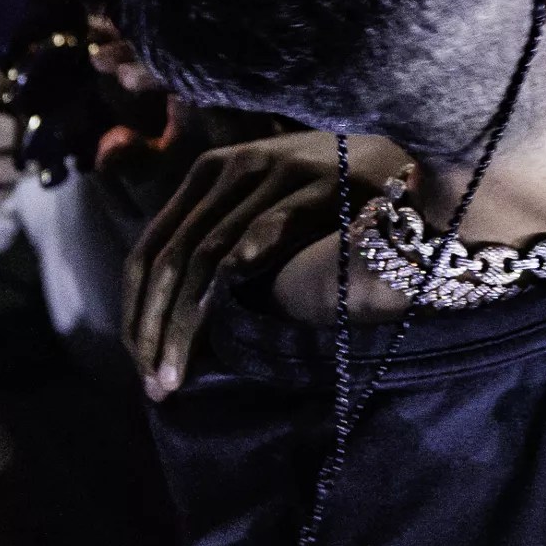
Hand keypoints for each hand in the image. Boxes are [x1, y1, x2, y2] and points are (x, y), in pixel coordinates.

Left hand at [121, 130, 407, 396]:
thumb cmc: (333, 200)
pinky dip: (239, 271)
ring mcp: (279, 169)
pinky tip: (223, 317)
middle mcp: (236, 165)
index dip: (137, 311)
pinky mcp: (323, 181)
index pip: (150, 248)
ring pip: (209, 254)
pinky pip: (269, 229)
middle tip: (155, 383)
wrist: (408, 162)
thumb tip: (168, 312)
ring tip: (181, 372)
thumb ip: (222, 238)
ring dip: (187, 322)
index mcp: (210, 171)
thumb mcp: (265, 206)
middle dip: (156, 327)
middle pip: (172, 258)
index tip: (140, 364)